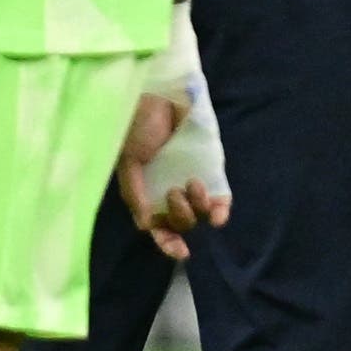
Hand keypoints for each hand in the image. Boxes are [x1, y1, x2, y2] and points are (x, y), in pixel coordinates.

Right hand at [117, 92, 229, 258]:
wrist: (158, 98)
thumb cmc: (137, 129)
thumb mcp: (129, 163)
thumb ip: (135, 195)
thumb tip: (147, 226)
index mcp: (148, 196)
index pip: (159, 229)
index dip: (168, 243)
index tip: (181, 253)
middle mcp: (170, 193)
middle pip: (182, 224)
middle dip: (180, 216)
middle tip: (173, 192)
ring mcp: (192, 182)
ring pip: (201, 215)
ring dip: (198, 209)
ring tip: (191, 185)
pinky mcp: (211, 170)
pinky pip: (220, 198)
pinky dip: (220, 210)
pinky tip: (219, 214)